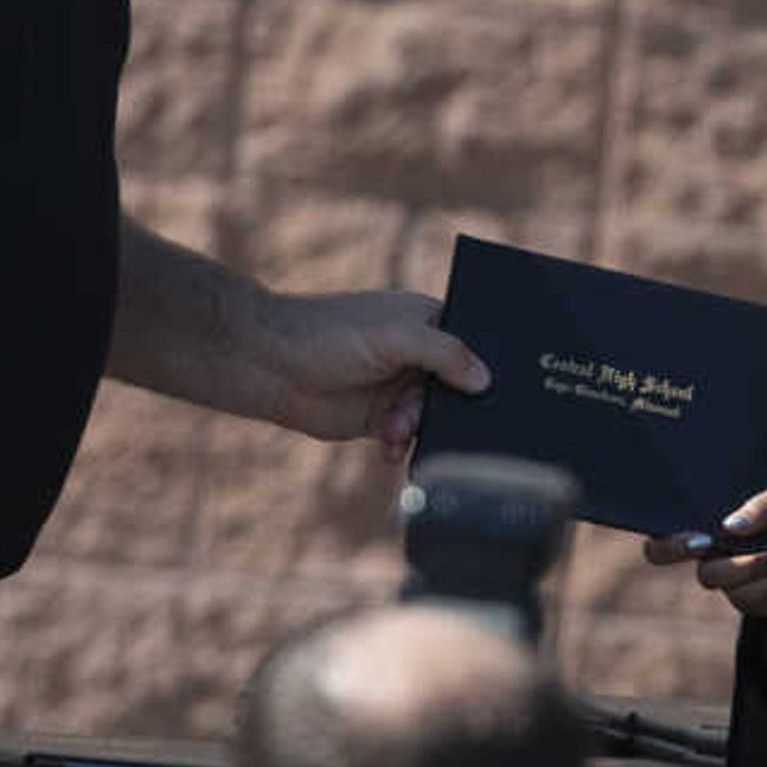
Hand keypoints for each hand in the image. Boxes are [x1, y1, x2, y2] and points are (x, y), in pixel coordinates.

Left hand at [252, 288, 488, 449]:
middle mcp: (418, 355)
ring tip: (398, 427)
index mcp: (428, 322)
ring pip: (434, 417)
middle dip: (454, 408)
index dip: (485, 367)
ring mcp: (400, 388)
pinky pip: (408, 438)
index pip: (473, 344)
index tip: (493, 391)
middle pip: (458, 389)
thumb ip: (445, 354)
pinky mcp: (381, 419)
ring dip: (422, 427)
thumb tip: (485, 380)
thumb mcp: (397, 337)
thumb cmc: (331, 334)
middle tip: (444, 418)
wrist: (273, 366)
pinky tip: (388, 445)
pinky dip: (403, 444)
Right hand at [641, 482, 766, 622]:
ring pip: (708, 575)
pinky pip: (739, 595)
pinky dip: (758, 579)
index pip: (668, 521)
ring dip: (737, 565)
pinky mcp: (749, 600)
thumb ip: (760, 506)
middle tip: (702, 541)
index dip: (658, 525)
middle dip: (672, 547)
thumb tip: (729, 526)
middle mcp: (712, 547)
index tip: (682, 523)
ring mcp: (727, 575)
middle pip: (662, 552)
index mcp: (712, 518)